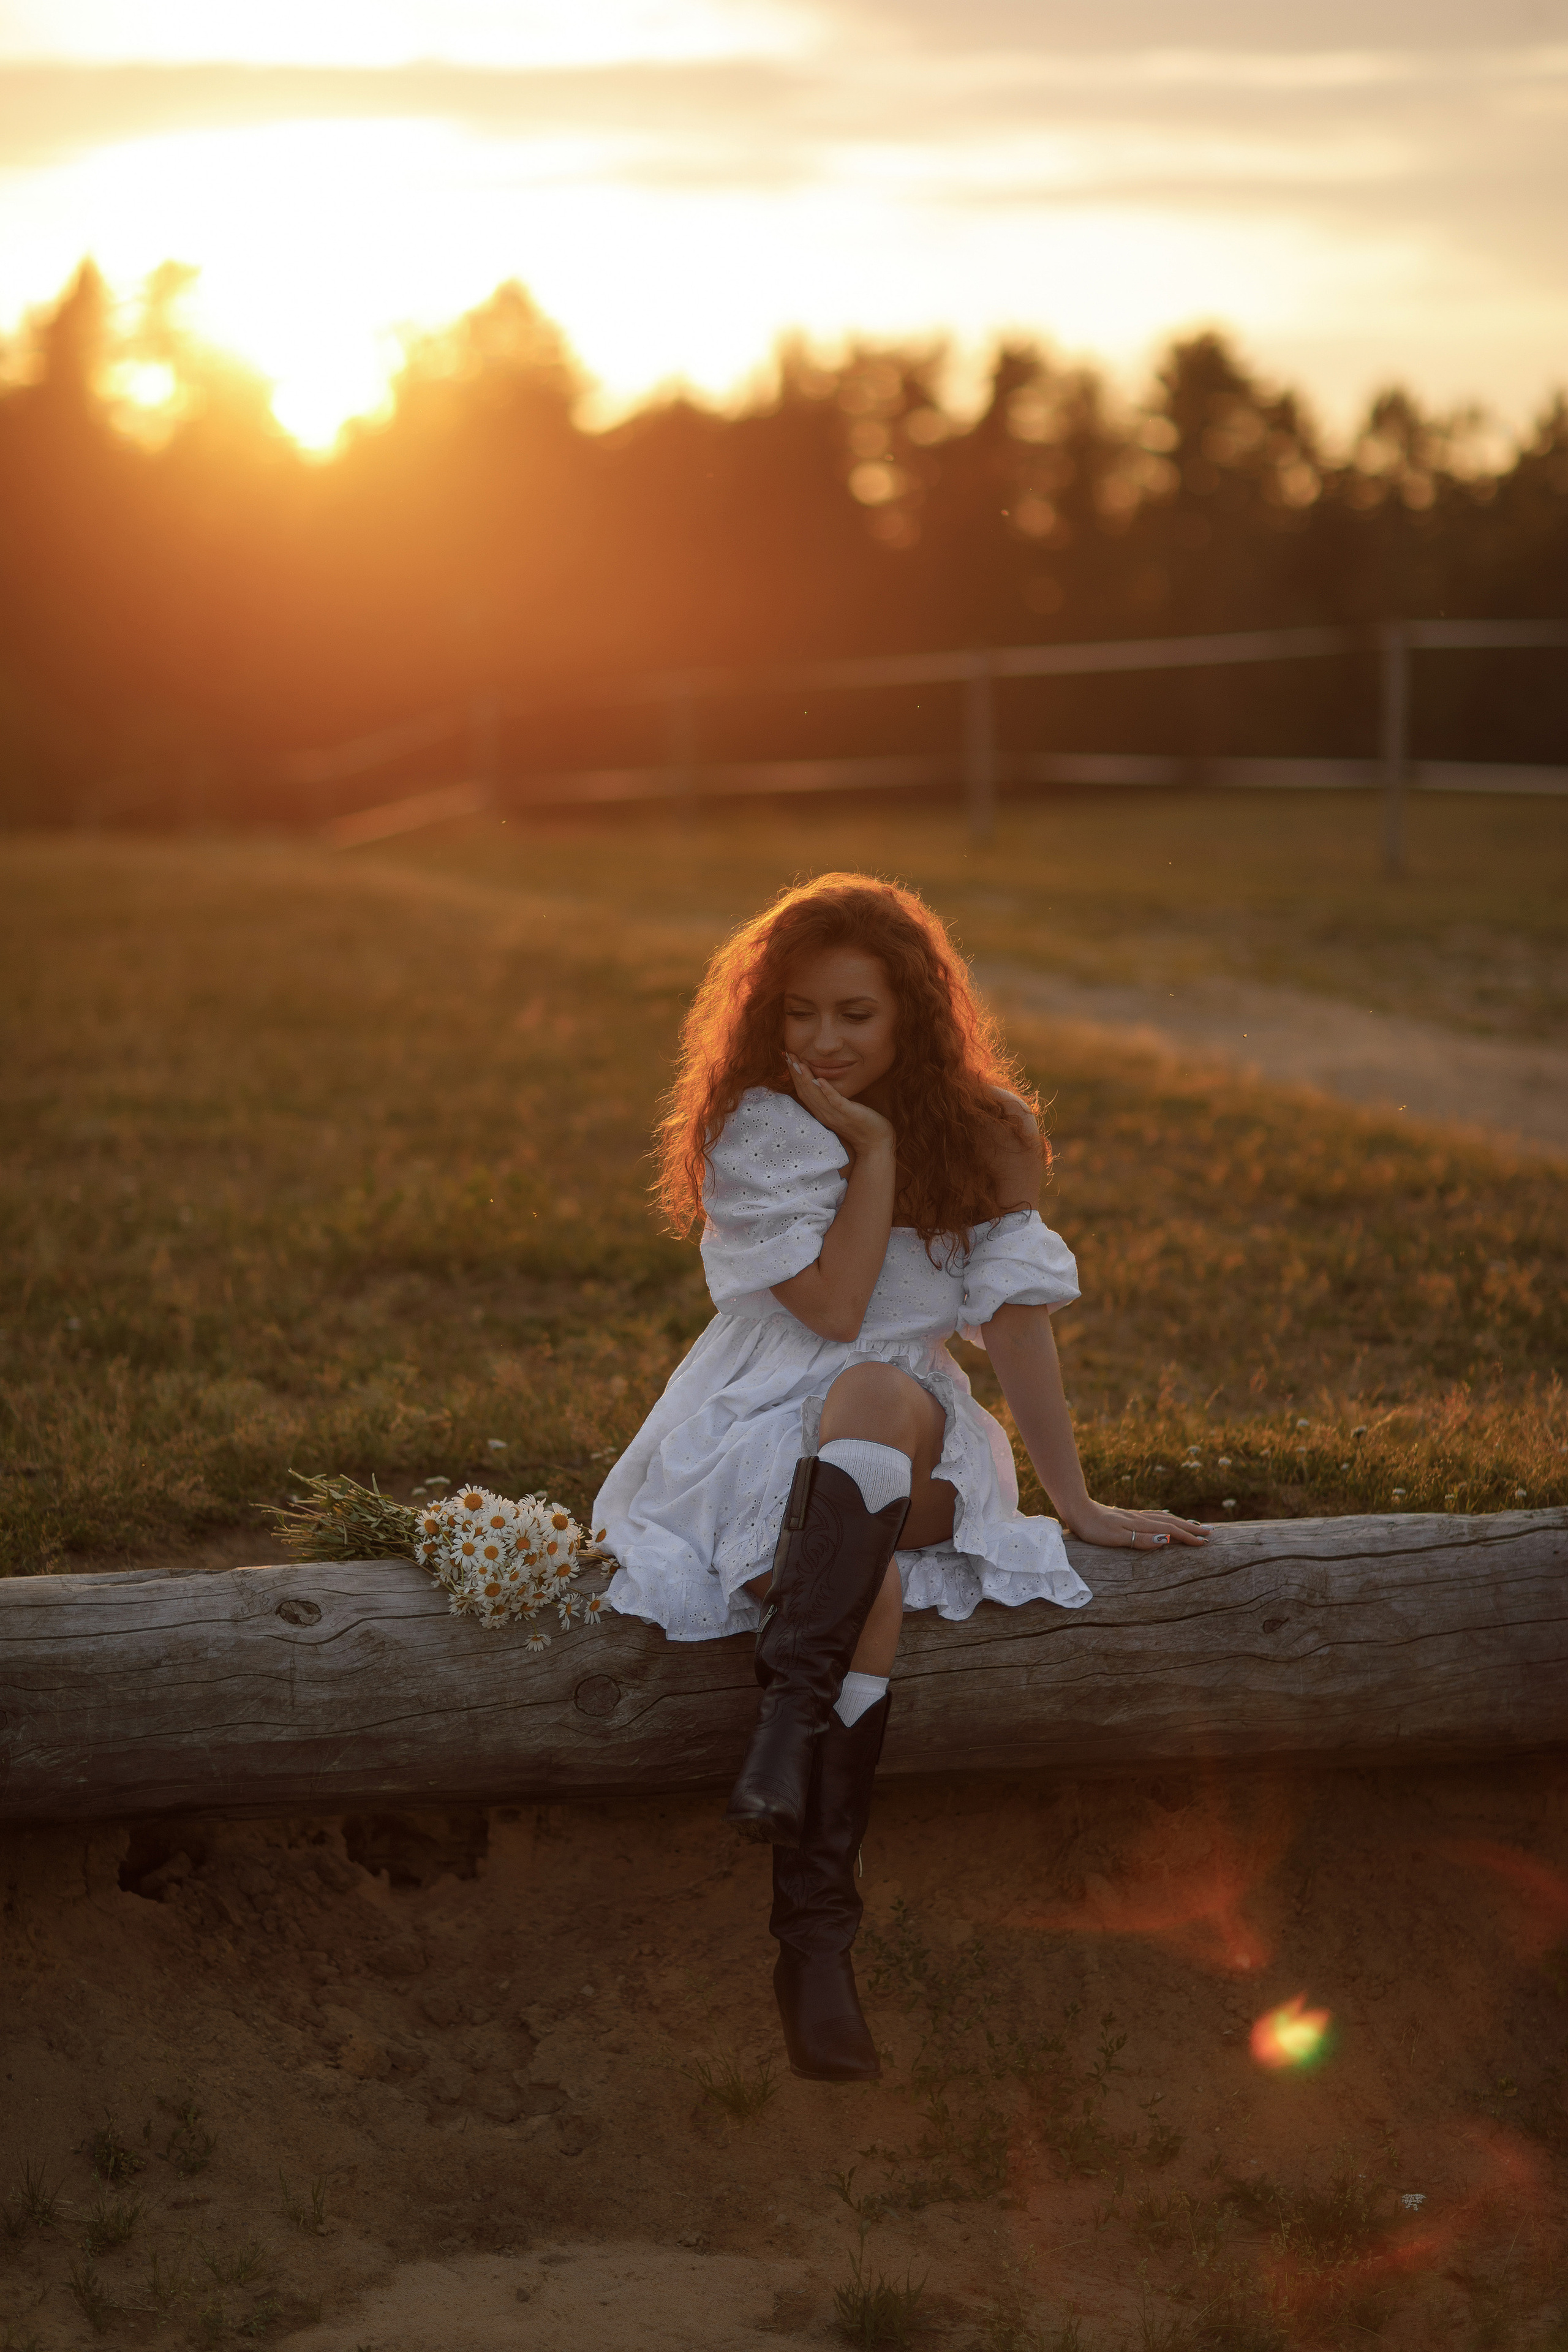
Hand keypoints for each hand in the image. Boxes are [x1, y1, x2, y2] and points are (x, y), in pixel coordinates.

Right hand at [786, 1055, 894, 1160]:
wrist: (876, 1143)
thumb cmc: (861, 1125)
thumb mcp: (841, 1111)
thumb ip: (830, 1100)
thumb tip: (822, 1085)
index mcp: (821, 1113)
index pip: (803, 1093)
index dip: (794, 1076)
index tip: (788, 1059)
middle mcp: (825, 1115)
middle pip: (805, 1092)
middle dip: (795, 1073)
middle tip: (787, 1056)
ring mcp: (836, 1115)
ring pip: (816, 1096)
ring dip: (806, 1079)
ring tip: (798, 1063)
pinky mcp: (849, 1114)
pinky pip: (835, 1101)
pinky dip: (827, 1090)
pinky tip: (820, 1079)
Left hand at [1063, 1499, 1208, 1550]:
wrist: (1076, 1509)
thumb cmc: (1094, 1528)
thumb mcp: (1116, 1538)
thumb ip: (1141, 1540)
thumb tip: (1167, 1540)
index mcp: (1141, 1525)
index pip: (1171, 1531)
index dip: (1188, 1537)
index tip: (1205, 1543)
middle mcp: (1140, 1518)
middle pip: (1171, 1522)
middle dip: (1191, 1528)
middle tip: (1210, 1532)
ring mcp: (1133, 1516)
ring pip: (1163, 1517)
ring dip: (1180, 1522)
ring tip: (1194, 1524)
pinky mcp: (1126, 1515)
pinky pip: (1152, 1516)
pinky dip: (1165, 1517)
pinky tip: (1165, 1517)